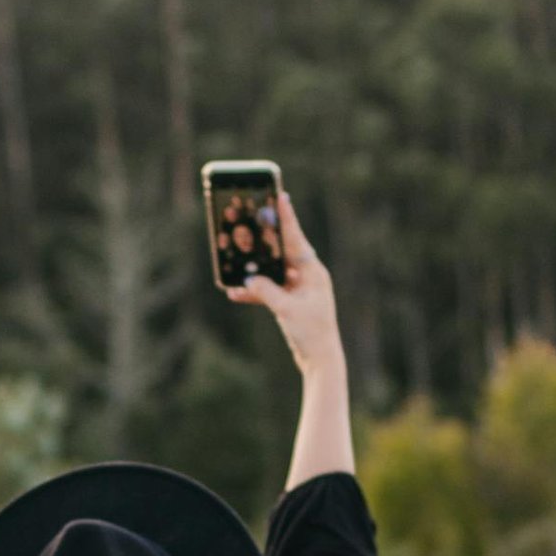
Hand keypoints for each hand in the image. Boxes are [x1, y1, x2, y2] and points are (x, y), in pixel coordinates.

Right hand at [225, 193, 343, 376]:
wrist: (319, 359)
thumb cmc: (311, 333)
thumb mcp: (286, 310)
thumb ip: (267, 291)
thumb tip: (248, 280)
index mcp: (312, 272)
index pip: (296, 239)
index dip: (287, 218)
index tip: (280, 196)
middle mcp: (306, 276)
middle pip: (281, 251)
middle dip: (264, 240)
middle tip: (251, 220)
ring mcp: (298, 289)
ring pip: (272, 271)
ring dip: (255, 270)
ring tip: (236, 261)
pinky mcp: (290, 302)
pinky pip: (269, 290)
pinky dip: (255, 291)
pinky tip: (236, 293)